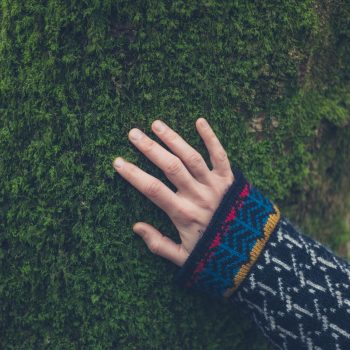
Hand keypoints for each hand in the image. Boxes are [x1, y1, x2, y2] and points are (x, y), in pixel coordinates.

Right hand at [112, 118, 234, 266]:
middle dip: (150, 148)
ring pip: (191, 157)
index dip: (133, 174)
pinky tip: (199, 121)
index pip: (152, 189)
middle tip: (133, 134)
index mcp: (183, 214)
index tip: (118, 162)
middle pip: (170, 166)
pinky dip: (211, 137)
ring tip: (156, 125)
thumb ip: (159, 244)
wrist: (253, 254)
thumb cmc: (216, 255)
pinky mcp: (230, 180)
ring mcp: (215, 185)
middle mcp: (197, 195)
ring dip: (173, 139)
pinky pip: (220, 155)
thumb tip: (136, 227)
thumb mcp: (184, 258)